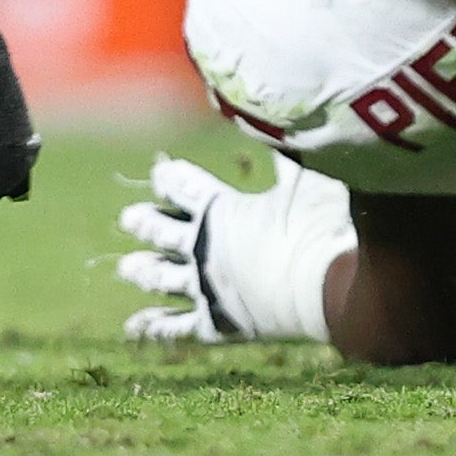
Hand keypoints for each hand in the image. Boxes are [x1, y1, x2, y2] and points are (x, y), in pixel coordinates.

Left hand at [115, 150, 353, 343]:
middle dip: (147, 225)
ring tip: (127, 268)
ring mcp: (207, 286)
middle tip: (128, 220)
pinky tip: (135, 326)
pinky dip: (157, 326)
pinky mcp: (218, 322)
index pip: (187, 189)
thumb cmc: (319, 227)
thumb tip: (284, 128)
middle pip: (166, 233)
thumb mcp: (304, 181)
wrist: (328, 285)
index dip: (172, 180)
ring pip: (164, 278)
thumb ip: (289, 156)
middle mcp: (205, 247)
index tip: (159, 173)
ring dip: (146, 271)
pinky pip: (178, 325)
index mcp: (222, 210)